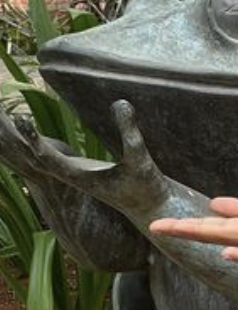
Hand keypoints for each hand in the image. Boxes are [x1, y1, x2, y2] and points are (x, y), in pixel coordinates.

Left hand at [0, 100, 167, 213]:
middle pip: (31, 157)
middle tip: (1, 111)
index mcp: (79, 178)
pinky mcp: (74, 167)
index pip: (47, 159)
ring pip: (33, 156)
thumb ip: (130, 132)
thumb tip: (120, 101)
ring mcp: (69, 172)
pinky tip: (19, 125)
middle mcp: (68, 175)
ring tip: (2, 114)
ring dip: (15, 138)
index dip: (32, 139)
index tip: (20, 118)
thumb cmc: (147, 186)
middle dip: (12, 136)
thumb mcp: (141, 159)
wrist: (149, 207)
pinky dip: (28, 139)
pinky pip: (42, 153)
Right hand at [149, 197, 237, 269]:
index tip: (156, 223)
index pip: (211, 224)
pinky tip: (228, 254)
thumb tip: (212, 204)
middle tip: (155, 226)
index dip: (184, 223)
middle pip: (215, 229)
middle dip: (185, 228)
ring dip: (207, 233)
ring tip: (181, 230)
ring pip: (233, 234)